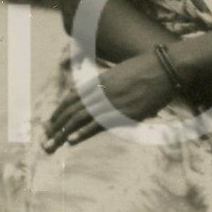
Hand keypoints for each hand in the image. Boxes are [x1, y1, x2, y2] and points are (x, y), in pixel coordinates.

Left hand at [44, 54, 175, 151]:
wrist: (166, 67)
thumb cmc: (148, 68)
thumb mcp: (121, 71)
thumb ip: (107, 82)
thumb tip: (99, 92)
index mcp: (99, 80)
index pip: (72, 98)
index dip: (59, 111)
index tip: (51, 122)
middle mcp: (101, 91)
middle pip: (72, 110)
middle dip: (56, 125)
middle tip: (46, 138)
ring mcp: (112, 102)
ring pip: (81, 118)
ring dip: (64, 132)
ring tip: (52, 143)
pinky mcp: (124, 113)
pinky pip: (100, 124)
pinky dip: (84, 132)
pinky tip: (72, 140)